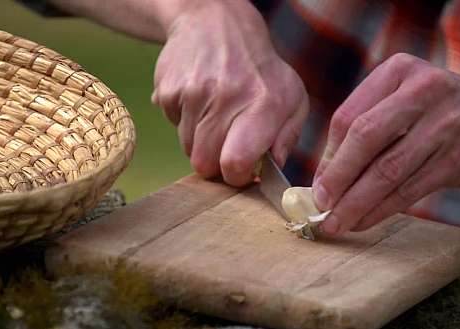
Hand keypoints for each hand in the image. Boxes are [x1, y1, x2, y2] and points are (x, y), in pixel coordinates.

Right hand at [152, 0, 308, 185]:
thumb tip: (273, 168)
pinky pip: (173, 126)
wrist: (214, 21)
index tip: (241, 171)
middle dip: (216, 164)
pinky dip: (185, 121)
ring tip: (215, 114)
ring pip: (188, 148)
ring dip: (201, 141)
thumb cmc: (260, 68)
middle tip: (227, 145)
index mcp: (262, 104)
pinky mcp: (168, 90)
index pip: (235, 162)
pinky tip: (199, 100)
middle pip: (205, 163)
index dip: (236, 177)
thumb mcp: (292, 98)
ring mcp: (192, 93)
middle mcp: (225, 97)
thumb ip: (287, 137)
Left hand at [312, 53, 459, 235]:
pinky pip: (408, 190)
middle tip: (320, 206)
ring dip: (356, 203)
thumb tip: (323, 178)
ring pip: (387, 171)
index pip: (349, 116)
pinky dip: (380, 210)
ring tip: (335, 223)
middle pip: (365, 137)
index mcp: (399, 71)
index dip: (328, 156)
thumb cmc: (439, 114)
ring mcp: (445, 124)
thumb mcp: (404, 101)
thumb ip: (366, 128)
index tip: (317, 185)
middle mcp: (423, 90)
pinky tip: (363, 222)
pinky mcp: (459, 159)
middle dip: (338, 178)